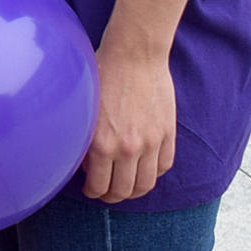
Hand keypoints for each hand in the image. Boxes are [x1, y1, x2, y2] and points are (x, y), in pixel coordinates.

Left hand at [81, 40, 176, 202]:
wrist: (134, 54)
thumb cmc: (101, 75)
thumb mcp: (83, 109)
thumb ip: (83, 139)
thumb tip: (84, 164)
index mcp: (102, 144)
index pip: (99, 186)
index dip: (93, 193)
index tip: (91, 190)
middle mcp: (128, 148)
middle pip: (124, 191)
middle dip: (112, 196)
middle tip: (106, 192)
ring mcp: (151, 142)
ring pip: (146, 184)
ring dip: (135, 190)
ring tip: (126, 186)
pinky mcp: (168, 134)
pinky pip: (164, 166)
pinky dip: (154, 173)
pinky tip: (144, 169)